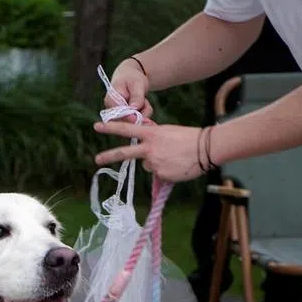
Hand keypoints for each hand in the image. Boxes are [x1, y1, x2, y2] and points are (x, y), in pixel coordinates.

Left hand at [93, 122, 207, 182]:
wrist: (206, 148)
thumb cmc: (188, 138)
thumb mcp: (167, 132)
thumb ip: (153, 139)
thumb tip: (144, 152)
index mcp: (151, 134)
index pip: (127, 130)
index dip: (111, 128)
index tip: (97, 126)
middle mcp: (150, 149)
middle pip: (125, 154)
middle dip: (109, 156)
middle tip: (95, 160)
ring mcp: (154, 163)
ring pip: (148, 166)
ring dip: (157, 164)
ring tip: (174, 158)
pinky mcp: (162, 175)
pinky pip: (159, 174)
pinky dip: (166, 171)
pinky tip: (177, 165)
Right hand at [107, 58, 152, 120]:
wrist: (130, 77)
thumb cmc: (132, 78)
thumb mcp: (137, 83)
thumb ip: (136, 96)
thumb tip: (135, 108)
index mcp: (111, 101)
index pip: (119, 114)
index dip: (131, 117)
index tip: (143, 114)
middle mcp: (111, 111)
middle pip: (127, 121)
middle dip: (140, 115)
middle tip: (146, 103)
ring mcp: (117, 116)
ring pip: (134, 122)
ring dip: (143, 113)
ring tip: (144, 100)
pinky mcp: (124, 119)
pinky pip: (137, 121)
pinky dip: (143, 114)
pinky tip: (143, 105)